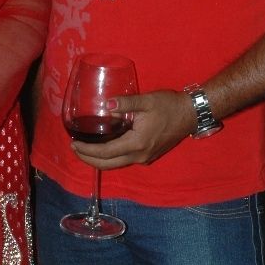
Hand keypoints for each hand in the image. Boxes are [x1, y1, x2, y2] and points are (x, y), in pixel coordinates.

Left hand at [70, 89, 195, 169]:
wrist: (191, 114)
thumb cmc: (169, 106)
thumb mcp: (146, 101)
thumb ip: (125, 103)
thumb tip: (107, 105)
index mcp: (136, 143)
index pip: (105, 152)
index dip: (87, 150)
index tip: (73, 144)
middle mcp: (139, 156)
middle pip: (108, 164)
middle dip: (88, 159)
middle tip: (74, 148)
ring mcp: (145, 158)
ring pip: (116, 164)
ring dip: (99, 159)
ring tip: (85, 148)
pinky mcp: (148, 156)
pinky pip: (124, 160)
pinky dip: (110, 157)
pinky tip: (104, 147)